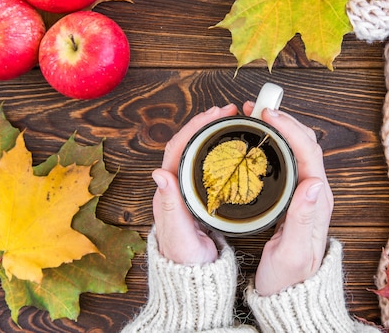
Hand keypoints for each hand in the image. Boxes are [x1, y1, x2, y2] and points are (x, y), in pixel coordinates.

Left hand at [152, 104, 237, 264]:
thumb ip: (170, 206)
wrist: (193, 278)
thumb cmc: (186, 260)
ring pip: (195, 153)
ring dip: (210, 133)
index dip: (195, 127)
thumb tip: (159, 173)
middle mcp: (174, 187)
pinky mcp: (198, 197)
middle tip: (228, 110)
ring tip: (229, 120)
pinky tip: (229, 147)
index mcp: (168, 191)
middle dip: (205, 123)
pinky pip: (204, 165)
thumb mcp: (179, 234)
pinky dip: (216, 150)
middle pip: (186, 145)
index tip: (215, 114)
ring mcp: (186, 191)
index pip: (178, 148)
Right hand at [242, 103, 333, 295]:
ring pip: (297, 149)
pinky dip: (275, 143)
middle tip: (255, 107)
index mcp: (317, 201)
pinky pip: (289, 160)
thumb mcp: (293, 252)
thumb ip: (303, 219)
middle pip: (305, 143)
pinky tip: (259, 141)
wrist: (291, 295)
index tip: (266, 114)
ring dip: (279, 128)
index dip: (289, 128)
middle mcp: (315, 193)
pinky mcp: (296, 198)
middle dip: (283, 120)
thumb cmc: (290, 278)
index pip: (309, 152)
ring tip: (254, 116)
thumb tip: (314, 183)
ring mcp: (306, 194)